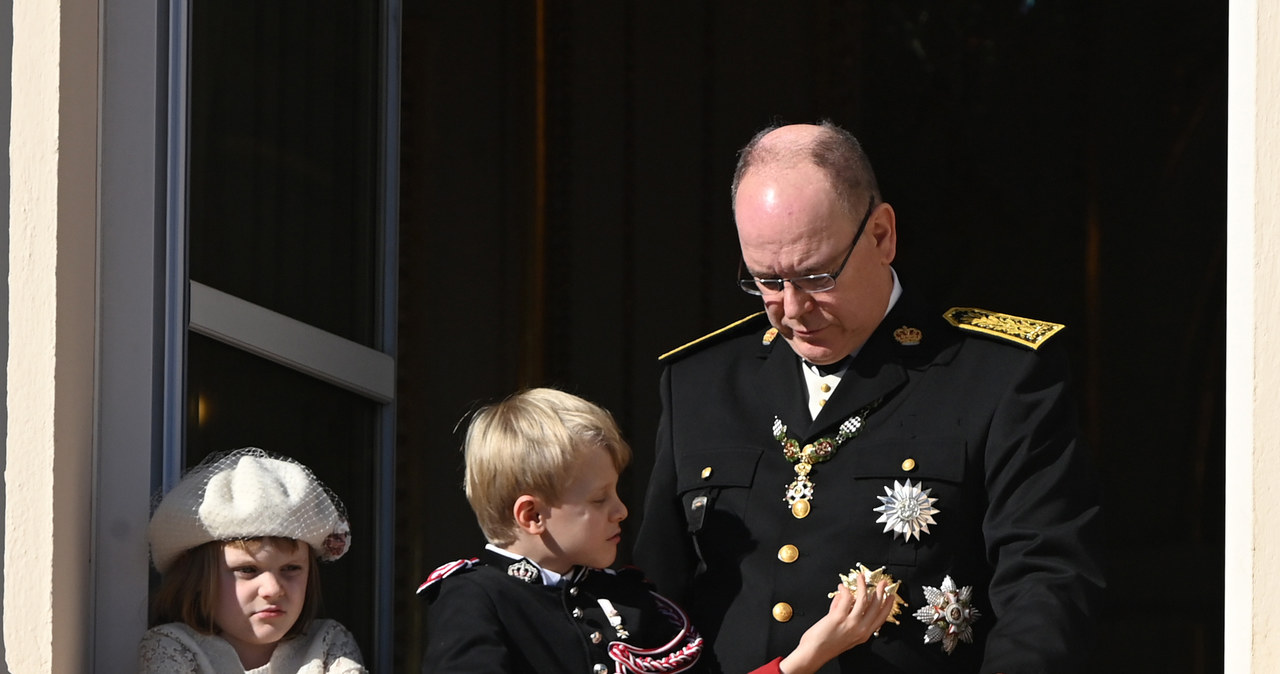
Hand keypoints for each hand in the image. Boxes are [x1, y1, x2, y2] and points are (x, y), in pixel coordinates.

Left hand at [777, 574, 896, 673]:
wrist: (814, 653)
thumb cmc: (826, 645)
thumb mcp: (844, 633)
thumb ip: (847, 615)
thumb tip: (845, 598)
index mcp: (864, 634)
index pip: (881, 618)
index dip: (887, 605)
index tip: (890, 596)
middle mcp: (860, 629)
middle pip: (876, 607)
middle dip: (880, 592)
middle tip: (882, 583)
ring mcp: (850, 623)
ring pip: (863, 599)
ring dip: (863, 585)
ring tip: (861, 577)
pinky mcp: (839, 617)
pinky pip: (847, 598)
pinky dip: (845, 589)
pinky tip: (842, 586)